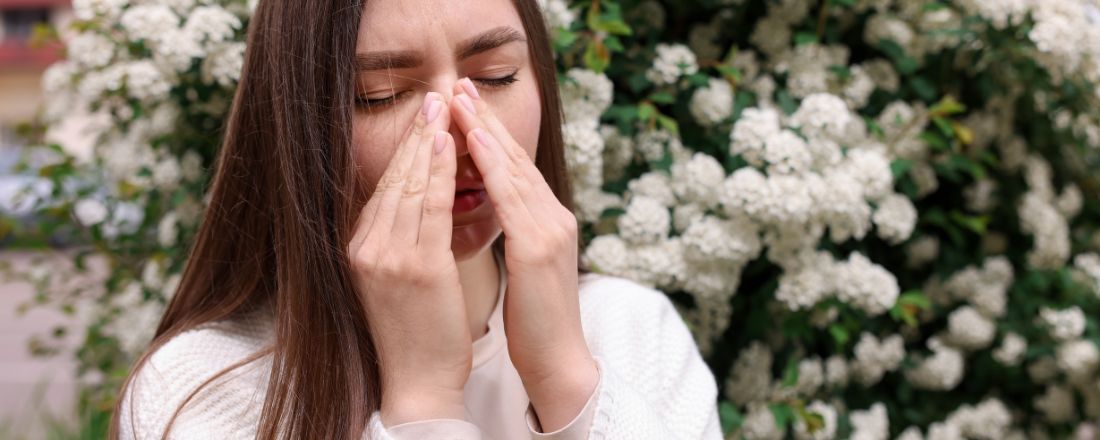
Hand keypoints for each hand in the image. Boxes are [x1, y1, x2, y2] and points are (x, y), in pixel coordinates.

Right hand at [348, 92, 469, 425]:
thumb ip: (398, 241)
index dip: (403, 149)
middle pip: (391, 178)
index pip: (382, 186)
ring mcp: (386, 256)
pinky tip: (448, 144)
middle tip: (434, 96)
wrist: (416, 382)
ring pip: (408, 184)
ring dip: (427, 141)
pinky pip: (427, 206)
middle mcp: (365, 247)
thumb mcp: (395, 280)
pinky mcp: (413, 267)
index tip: (422, 118)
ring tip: (442, 107)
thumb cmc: (416, 332)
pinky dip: (437, 170)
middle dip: (414, 134)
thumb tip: (413, 204)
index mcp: (359, 249)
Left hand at [448, 78, 598, 430]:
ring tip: (460, 100)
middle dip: (486, 118)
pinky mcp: (538, 248)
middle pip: (517, 158)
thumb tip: (490, 209)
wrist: (559, 363)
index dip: (490, 133)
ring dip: (485, 130)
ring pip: (514, 168)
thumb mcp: (524, 267)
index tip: (464, 104)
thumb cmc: (534, 322)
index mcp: (548, 222)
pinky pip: (511, 196)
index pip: (516, 169)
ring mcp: (550, 230)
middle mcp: (554, 217)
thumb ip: (514, 232)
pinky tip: (474, 142)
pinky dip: (492, 165)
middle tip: (460, 85)